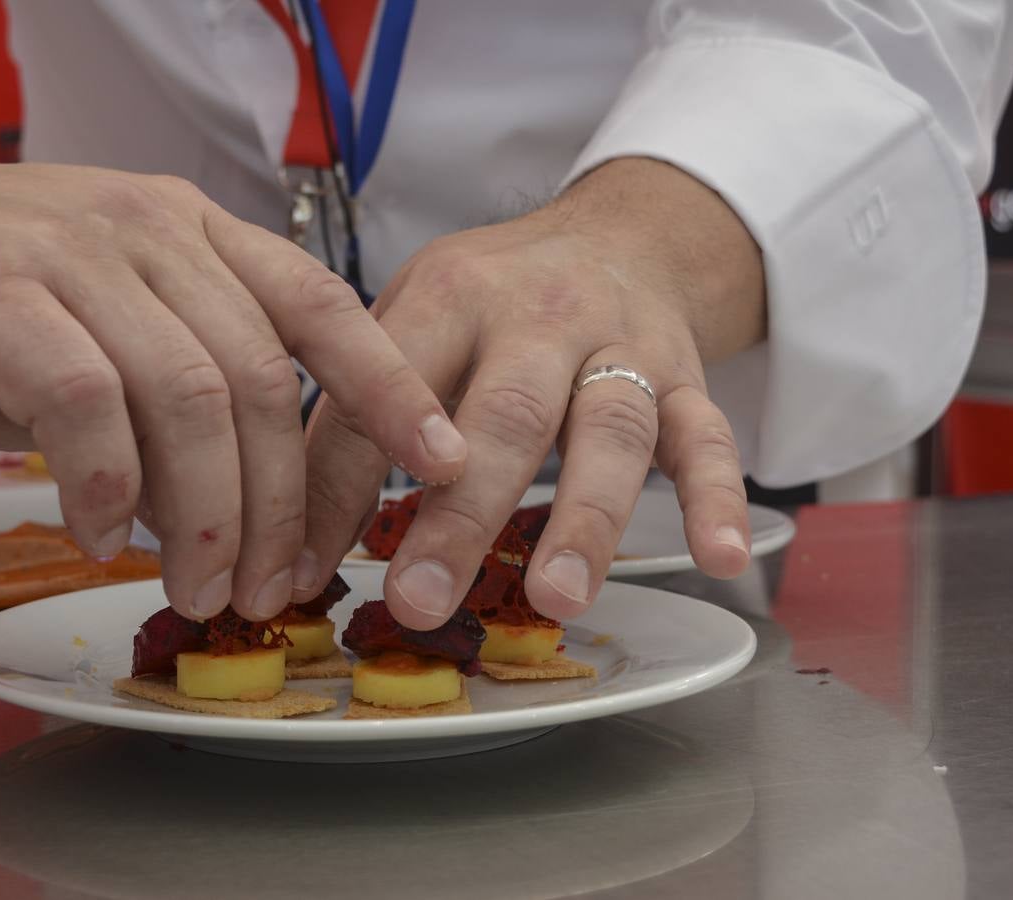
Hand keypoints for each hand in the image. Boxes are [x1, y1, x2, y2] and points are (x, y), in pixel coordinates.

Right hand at [0, 71, 466, 620]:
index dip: (390, 386)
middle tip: (271, 587)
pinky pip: (84, 401)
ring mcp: (70, 251)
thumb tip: (228, 514)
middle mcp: (147, 228)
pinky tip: (97, 529)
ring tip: (195, 581)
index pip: (320, 304)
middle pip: (258, 379)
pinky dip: (106, 483)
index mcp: (190, 232)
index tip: (445, 461)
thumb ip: (167, 401)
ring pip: (185, 394)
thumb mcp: (96, 332)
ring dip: (204, 512)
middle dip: (280, 503)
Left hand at [302, 157, 765, 627]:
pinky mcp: (686, 377)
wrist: (619, 232)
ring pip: (610, 429)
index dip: (341, 484)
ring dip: (584, 517)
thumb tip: (291, 550)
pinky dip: (719, 495)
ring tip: (557, 598)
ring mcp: (621, 346)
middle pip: (504, 414)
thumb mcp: (412, 320)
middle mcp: (539, 315)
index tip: (303, 569)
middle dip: (461, 512)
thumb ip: (359, 420)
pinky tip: (721, 557)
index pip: (386, 395)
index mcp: (450, 297)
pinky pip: (709, 434)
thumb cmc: (493, 299)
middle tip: (421, 599)